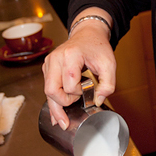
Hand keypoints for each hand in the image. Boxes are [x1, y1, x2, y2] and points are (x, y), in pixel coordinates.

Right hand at [42, 9, 114, 129]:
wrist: (88, 34)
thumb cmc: (98, 47)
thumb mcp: (109, 64)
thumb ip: (108, 84)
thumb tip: (98, 101)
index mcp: (70, 55)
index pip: (69, 84)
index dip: (78, 92)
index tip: (87, 88)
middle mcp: (55, 59)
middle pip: (51, 90)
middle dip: (62, 104)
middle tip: (73, 110)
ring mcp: (49, 63)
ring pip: (46, 91)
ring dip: (55, 106)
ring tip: (62, 122)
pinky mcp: (47, 68)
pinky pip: (47, 87)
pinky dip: (53, 100)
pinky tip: (57, 113)